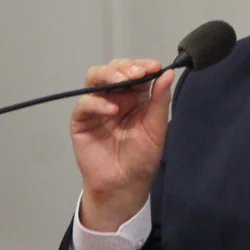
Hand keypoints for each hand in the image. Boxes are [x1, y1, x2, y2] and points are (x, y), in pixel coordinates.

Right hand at [70, 58, 173, 231]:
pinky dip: (97, 102)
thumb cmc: (141, 158)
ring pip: (95, 77)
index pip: (136, 71)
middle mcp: (115, 96)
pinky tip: (112, 109)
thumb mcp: (156, 127)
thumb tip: (167, 73)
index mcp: (136, 96)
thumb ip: (160, 100)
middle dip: (126, 67)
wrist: (124, 184)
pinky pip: (85, 103)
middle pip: (114, 68)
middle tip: (138, 73)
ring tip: (122, 81)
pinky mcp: (82, 119)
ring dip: (108, 75)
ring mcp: (97, 106)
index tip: (154, 66)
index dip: (143, 65)